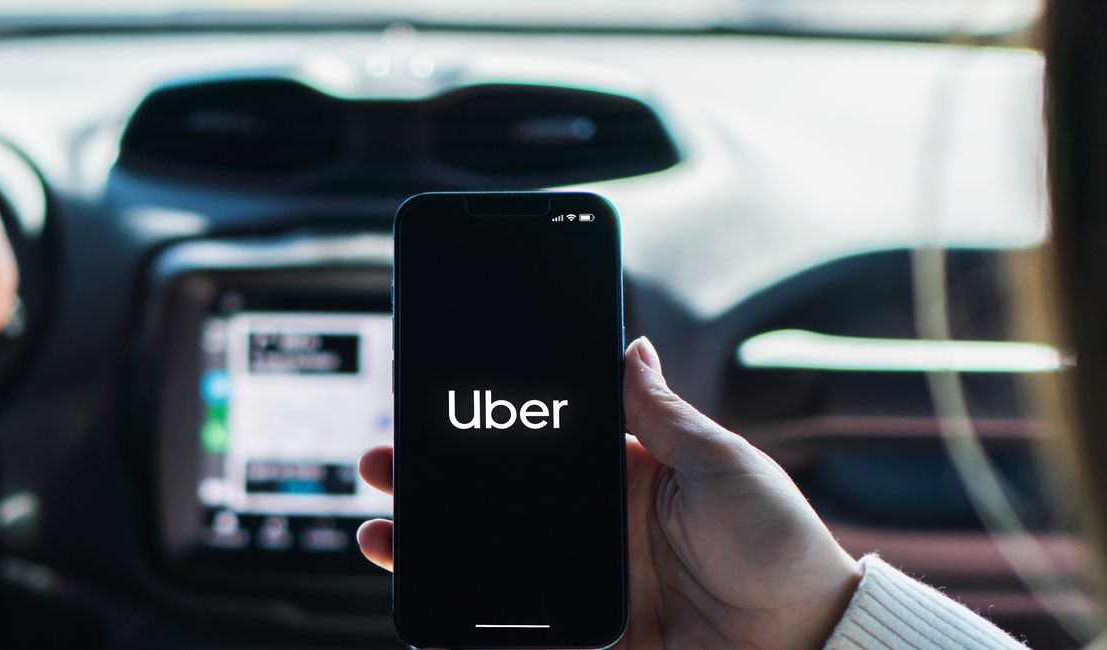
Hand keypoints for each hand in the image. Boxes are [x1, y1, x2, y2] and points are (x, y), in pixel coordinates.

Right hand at [357, 337, 862, 648]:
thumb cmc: (779, 547)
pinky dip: (466, 614)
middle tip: (382, 463)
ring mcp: (587, 581)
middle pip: (498, 499)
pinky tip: (426, 601)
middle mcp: (598, 527)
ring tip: (380, 530)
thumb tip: (631, 347)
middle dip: (435, 481)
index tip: (435, 405)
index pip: (540, 443)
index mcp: (627, 476)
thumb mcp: (724, 464)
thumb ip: (666, 415)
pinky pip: (514, 624)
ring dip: (432, 543)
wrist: (804, 642)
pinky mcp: (588, 631)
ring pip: (491, 559)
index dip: (486, 426)